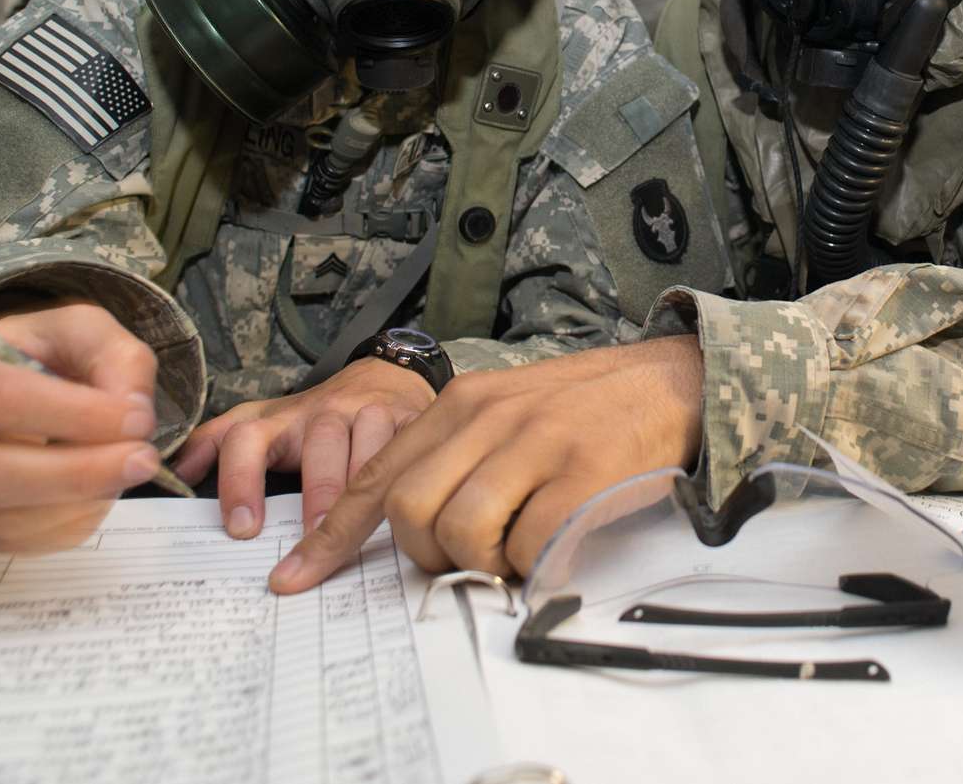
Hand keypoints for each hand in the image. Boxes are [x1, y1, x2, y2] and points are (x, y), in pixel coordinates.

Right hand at [0, 298, 162, 552]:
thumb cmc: (29, 352)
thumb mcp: (76, 329)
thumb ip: (114, 358)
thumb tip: (134, 415)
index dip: (73, 415)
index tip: (138, 419)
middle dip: (77, 473)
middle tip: (143, 461)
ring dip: (76, 504)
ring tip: (125, 474)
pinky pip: (7, 542)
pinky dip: (64, 526)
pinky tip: (97, 497)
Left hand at [171, 358, 435, 539]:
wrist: (384, 377)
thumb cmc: (319, 417)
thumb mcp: (266, 422)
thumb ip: (219, 442)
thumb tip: (178, 473)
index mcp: (281, 418)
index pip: (248, 439)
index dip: (241, 481)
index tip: (241, 529)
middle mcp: (325, 411)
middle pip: (319, 447)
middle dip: (316, 493)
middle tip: (311, 536)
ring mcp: (371, 413)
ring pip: (369, 448)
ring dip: (362, 490)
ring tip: (357, 529)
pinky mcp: (411, 420)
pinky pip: (410, 451)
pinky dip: (405, 478)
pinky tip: (402, 506)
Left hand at [268, 335, 703, 594]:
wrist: (669, 381)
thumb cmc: (583, 408)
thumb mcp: (506, 410)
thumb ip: (456, 454)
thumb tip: (410, 523)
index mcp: (462, 403)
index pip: (376, 475)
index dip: (330, 536)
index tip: (294, 580)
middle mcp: (489, 418)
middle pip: (408, 509)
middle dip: (425, 554)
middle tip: (461, 559)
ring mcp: (536, 444)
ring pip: (460, 529)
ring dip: (478, 562)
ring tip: (511, 552)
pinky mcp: (581, 475)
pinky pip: (527, 543)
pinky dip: (528, 564)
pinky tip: (547, 548)